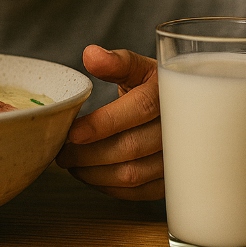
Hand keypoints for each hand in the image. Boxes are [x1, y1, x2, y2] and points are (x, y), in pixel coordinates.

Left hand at [55, 45, 164, 199]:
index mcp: (168, 93)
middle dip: (88, 154)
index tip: (72, 133)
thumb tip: (91, 55)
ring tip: (72, 163)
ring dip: (94, 173)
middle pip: (130, 147)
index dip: (102, 123)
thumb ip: (116, 62)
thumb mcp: (138, 67)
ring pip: (133, 174)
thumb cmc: (153, 86)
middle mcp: (178, 127)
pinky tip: (92, 175)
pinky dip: (110, 187)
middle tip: (62, 152)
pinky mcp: (172, 179)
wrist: (183, 109)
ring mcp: (177, 157)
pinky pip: (139, 191)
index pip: (138, 109)